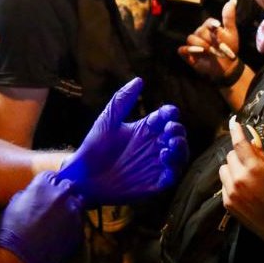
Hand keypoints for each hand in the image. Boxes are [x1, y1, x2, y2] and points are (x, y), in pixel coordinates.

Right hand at [0, 171, 84, 262]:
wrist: (19, 259)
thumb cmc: (11, 232)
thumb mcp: (13, 204)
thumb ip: (28, 194)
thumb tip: (33, 194)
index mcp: (42, 185)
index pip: (51, 175)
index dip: (48, 183)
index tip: (46, 190)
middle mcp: (61, 195)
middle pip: (68, 185)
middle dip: (63, 192)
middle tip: (55, 203)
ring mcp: (73, 213)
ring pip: (78, 202)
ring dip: (71, 207)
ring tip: (61, 218)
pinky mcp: (79, 230)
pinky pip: (80, 222)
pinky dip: (73, 224)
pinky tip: (62, 233)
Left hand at [57, 77, 187, 206]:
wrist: (82, 177)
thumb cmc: (93, 147)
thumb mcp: (107, 121)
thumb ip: (122, 101)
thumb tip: (139, 79)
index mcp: (144, 128)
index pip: (164, 117)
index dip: (170, 113)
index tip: (169, 112)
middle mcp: (153, 145)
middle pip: (176, 135)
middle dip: (178, 130)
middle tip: (170, 129)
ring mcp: (155, 164)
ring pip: (179, 155)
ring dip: (181, 148)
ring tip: (171, 144)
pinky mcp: (154, 183)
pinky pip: (171, 177)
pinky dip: (174, 168)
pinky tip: (164, 159)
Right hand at [177, 0, 240, 81]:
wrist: (227, 66)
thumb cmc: (229, 48)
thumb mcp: (231, 33)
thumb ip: (229, 17)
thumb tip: (231, 1)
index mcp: (209, 27)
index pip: (208, 22)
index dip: (212, 24)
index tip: (217, 27)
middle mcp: (199, 33)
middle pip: (200, 31)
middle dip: (211, 40)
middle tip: (220, 48)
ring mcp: (193, 44)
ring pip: (192, 39)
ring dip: (203, 46)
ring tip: (212, 53)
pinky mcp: (188, 54)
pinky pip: (182, 49)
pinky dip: (189, 50)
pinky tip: (199, 52)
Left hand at [217, 117, 263, 244]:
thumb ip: (263, 157)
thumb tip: (252, 143)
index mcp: (254, 169)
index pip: (239, 144)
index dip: (235, 131)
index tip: (233, 122)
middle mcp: (239, 178)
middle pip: (230, 156)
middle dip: (239, 155)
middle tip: (250, 162)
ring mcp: (231, 192)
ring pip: (223, 169)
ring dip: (232, 168)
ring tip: (245, 176)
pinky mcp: (227, 203)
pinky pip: (224, 184)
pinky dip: (231, 182)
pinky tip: (244, 190)